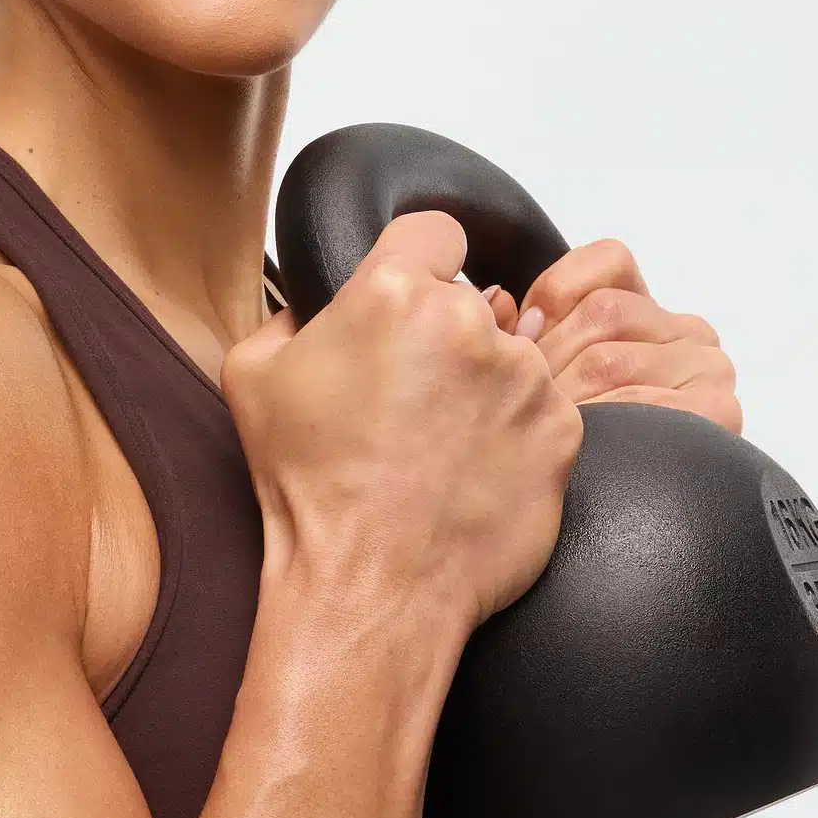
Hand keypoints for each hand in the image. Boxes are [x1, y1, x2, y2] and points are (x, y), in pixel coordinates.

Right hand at [225, 210, 584, 633]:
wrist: (370, 587)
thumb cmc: (310, 490)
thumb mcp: (254, 378)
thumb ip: (290, 314)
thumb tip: (318, 305)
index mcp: (393, 294)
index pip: (434, 230)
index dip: (419, 260)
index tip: (413, 297)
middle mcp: (470, 324)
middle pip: (470, 302)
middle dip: (444, 338)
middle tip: (408, 400)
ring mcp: (526, 378)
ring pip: (509, 357)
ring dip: (483, 387)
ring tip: (438, 447)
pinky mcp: (564, 431)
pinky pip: (541, 410)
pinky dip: (514, 433)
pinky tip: (470, 471)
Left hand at [510, 239, 741, 435]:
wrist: (607, 527)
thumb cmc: (570, 446)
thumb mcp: (548, 372)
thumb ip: (524, 330)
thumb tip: (496, 301)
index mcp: (653, 311)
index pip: (609, 262)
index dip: (550, 298)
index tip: (520, 339)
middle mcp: (691, 335)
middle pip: (603, 313)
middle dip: (547, 359)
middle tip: (514, 398)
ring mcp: (710, 371)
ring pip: (613, 357)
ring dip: (564, 398)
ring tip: (539, 428)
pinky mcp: (717, 413)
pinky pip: (641, 402)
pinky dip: (599, 420)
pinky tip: (576, 441)